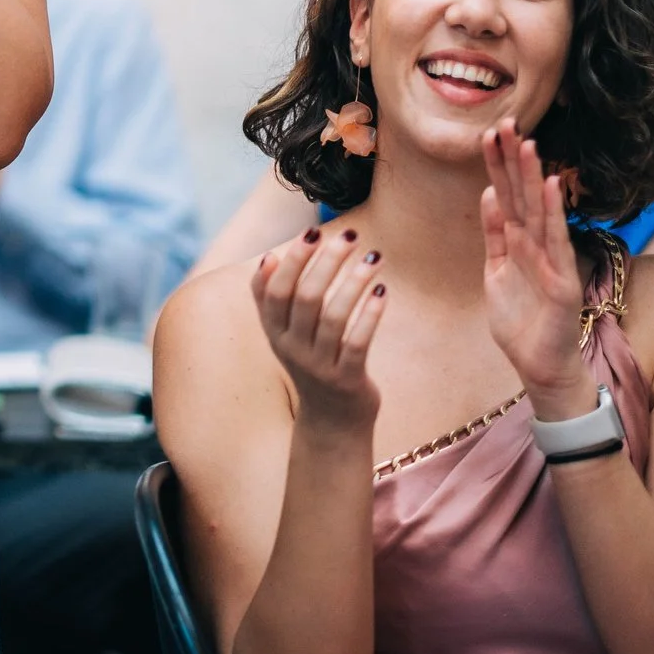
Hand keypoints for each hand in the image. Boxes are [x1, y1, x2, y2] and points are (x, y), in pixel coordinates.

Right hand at [252, 222, 387, 431]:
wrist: (332, 421)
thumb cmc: (312, 363)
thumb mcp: (285, 334)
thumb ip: (273, 299)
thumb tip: (270, 257)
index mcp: (274, 332)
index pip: (275, 290)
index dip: (294, 260)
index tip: (313, 231)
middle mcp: (291, 348)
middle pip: (306, 298)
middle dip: (328, 262)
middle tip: (351, 235)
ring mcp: (318, 365)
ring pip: (333, 317)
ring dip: (354, 282)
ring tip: (374, 257)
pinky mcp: (347, 380)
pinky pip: (358, 343)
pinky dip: (370, 315)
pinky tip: (383, 291)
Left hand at [481, 122, 593, 412]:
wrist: (540, 365)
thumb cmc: (520, 319)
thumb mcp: (496, 270)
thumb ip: (494, 235)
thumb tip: (487, 194)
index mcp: (517, 242)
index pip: (505, 195)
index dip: (497, 166)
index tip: (486, 133)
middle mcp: (536, 245)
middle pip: (522, 196)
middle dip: (512, 161)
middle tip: (504, 122)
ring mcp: (551, 260)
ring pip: (538, 212)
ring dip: (532, 177)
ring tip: (526, 144)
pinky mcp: (562, 281)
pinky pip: (555, 242)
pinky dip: (553, 214)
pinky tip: (550, 187)